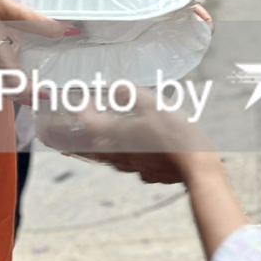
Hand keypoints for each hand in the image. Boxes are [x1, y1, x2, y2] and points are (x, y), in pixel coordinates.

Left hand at [33, 92, 211, 181]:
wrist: (197, 166)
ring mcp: (132, 166)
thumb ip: (130, 93)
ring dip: (98, 149)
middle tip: (63, 135)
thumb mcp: (153, 103)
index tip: (73, 102)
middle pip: (91, 146)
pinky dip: (124, 157)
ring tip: (93, 143)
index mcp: (117, 134)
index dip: (78, 110)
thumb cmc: (175, 132)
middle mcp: (119, 153)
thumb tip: (114, 86)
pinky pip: (129, 165)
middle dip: (77, 139)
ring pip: (108, 158)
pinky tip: (132, 153)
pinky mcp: (147, 173)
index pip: (87, 122)